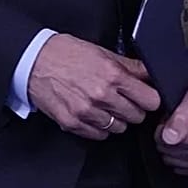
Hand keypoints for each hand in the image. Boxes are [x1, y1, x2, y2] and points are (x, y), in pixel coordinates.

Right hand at [29, 34, 160, 140]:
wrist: (35, 61)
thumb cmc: (68, 54)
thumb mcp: (104, 52)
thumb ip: (130, 66)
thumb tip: (151, 73)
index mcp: (113, 75)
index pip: (150, 99)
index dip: (152, 98)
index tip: (149, 97)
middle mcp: (101, 96)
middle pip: (137, 116)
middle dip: (136, 109)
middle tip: (128, 101)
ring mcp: (86, 112)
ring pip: (119, 128)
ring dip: (118, 119)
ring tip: (110, 107)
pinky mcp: (71, 123)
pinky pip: (98, 135)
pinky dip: (101, 128)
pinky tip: (96, 115)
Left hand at [155, 69, 187, 176]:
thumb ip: (180, 116)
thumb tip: (167, 137)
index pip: (163, 141)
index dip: (166, 124)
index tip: (178, 114)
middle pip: (168, 154)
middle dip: (171, 136)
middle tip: (186, 120)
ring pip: (175, 163)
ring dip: (179, 147)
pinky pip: (187, 169)